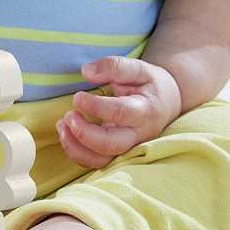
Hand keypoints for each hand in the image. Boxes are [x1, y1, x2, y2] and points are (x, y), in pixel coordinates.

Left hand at [56, 57, 181, 168]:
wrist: (167, 104)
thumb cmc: (150, 85)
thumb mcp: (139, 68)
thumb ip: (114, 66)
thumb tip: (86, 72)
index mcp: (145, 110)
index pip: (120, 113)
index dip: (95, 107)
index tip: (78, 96)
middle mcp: (138, 135)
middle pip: (111, 145)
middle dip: (84, 133)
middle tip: (69, 115)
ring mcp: (128, 148)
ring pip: (101, 160)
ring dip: (75, 147)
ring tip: (62, 124)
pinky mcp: (117, 154)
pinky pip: (94, 162)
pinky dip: (76, 152)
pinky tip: (66, 132)